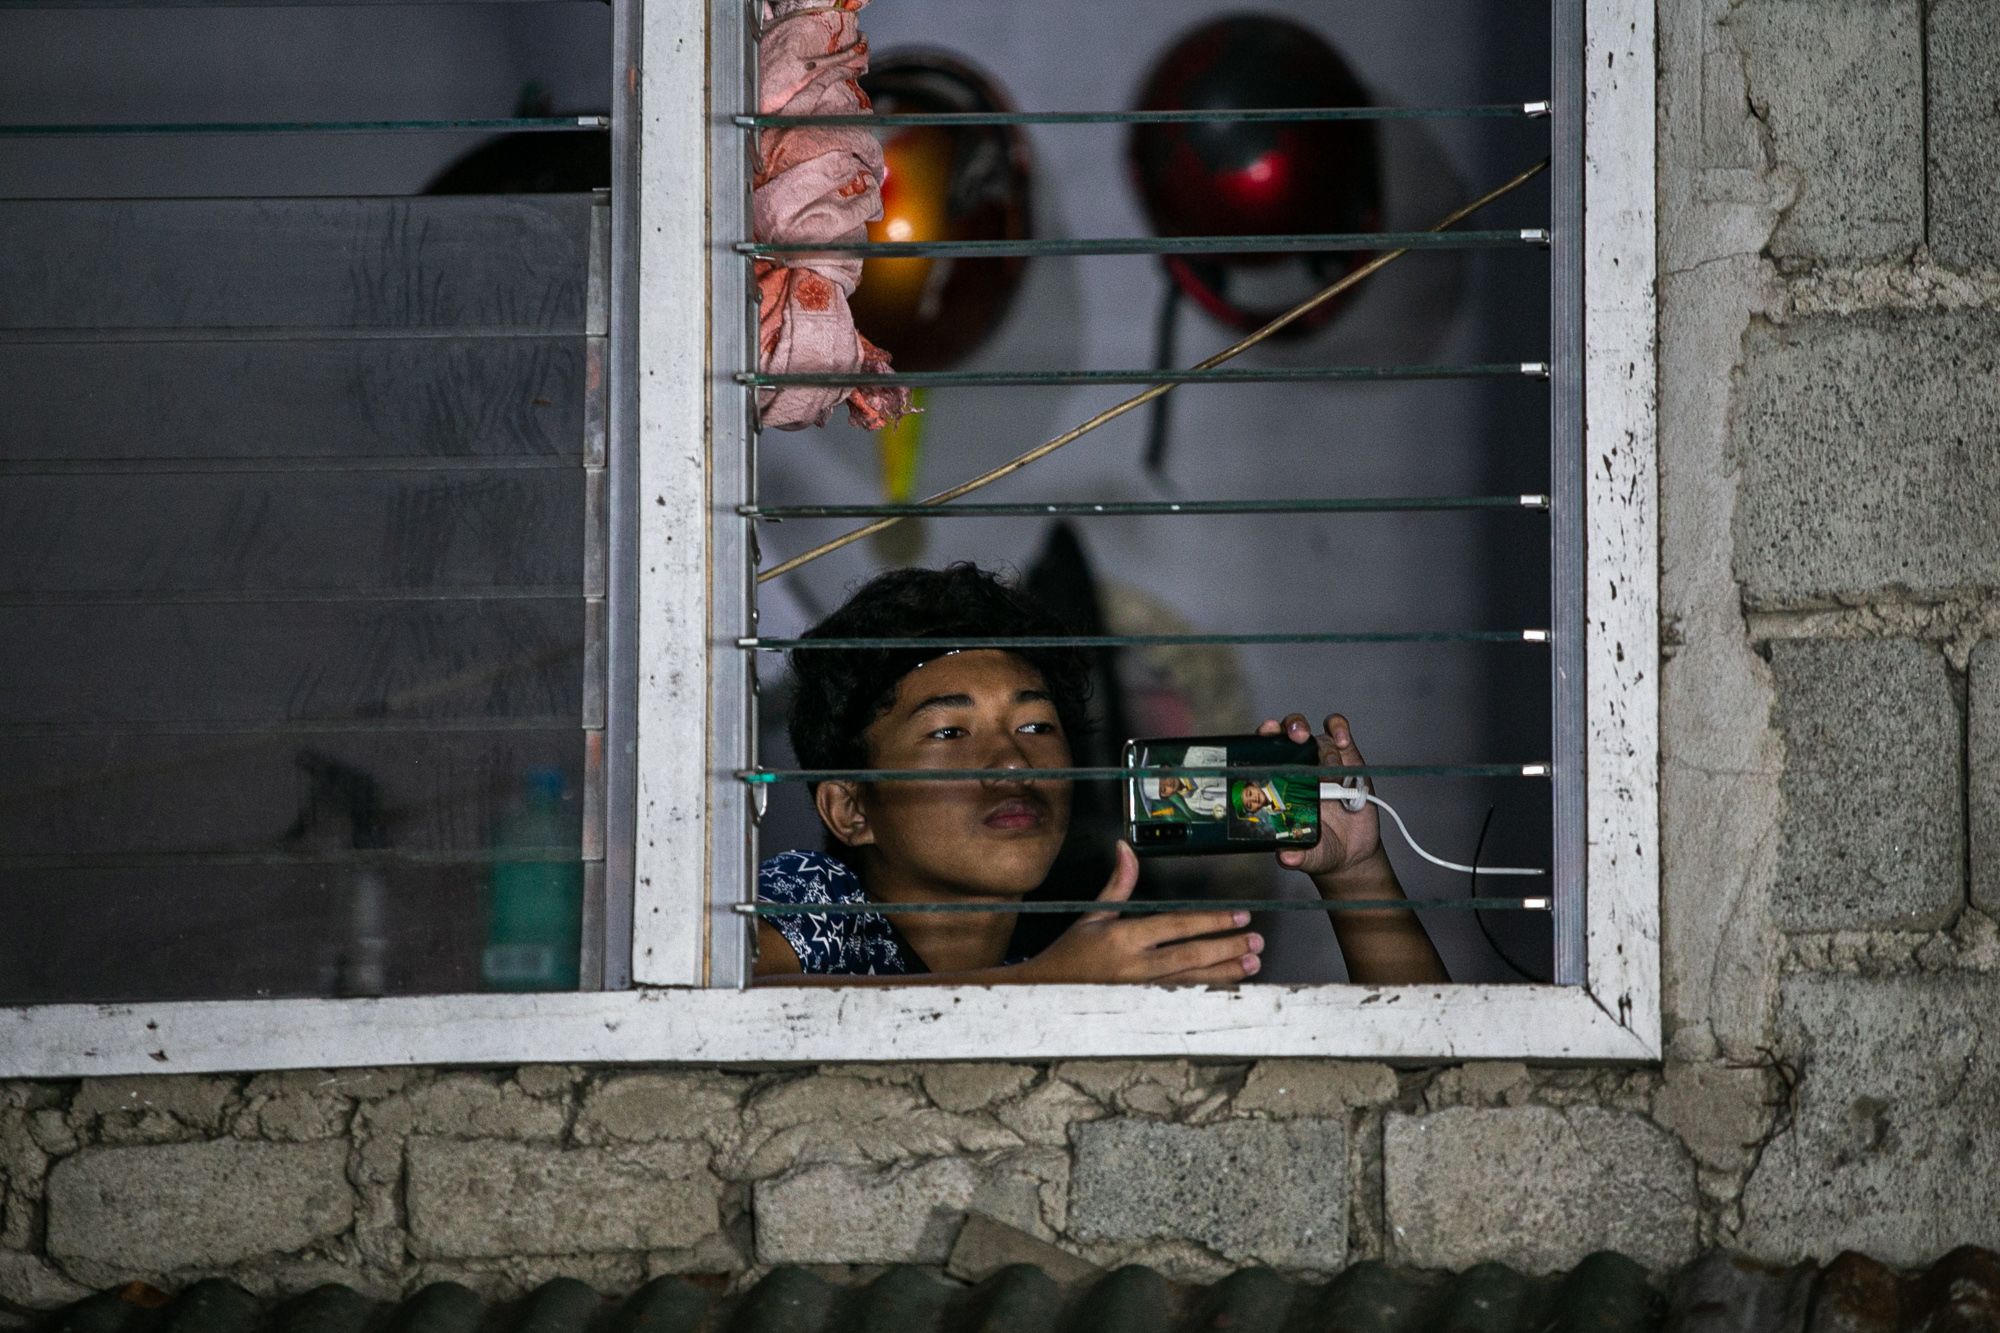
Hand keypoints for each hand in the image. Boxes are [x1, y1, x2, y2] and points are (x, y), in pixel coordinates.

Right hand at [1019, 842, 1264, 983]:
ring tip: (1252, 964)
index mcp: (1123, 938)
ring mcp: (1140, 991)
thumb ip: (1118, 884)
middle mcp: (1135, 967)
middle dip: (1226, 949)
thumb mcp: (1093, 914)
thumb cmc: (1070, 952)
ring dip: (1225, 973)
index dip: (1210, 921)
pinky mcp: (1143, 1007)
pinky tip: (1228, 985)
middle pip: (1190, 957)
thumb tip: (1125, 849)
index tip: (1239, 916)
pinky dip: (1207, 990)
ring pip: (1190, 981)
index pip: (1175, 927)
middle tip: (1256, 942)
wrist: (1046, 992)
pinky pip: (1181, 997)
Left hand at [1257, 712, 1383, 881]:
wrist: (1350, 852)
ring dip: (1324, 750)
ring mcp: (1322, 760)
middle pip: (1288, 732)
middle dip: (1291, 727)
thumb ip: (1296, 855)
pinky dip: (1340, 730)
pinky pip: (1340, 734)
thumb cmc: (1319, 846)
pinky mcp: (1347, 758)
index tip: (1263, 735)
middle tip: (1298, 738)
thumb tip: (1286, 857)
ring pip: (1316, 735)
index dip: (1261, 738)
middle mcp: (1298, 766)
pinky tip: (1343, 742)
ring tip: (1332, 774)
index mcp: (1278, 782)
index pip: (1263, 751)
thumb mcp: (1306, 854)